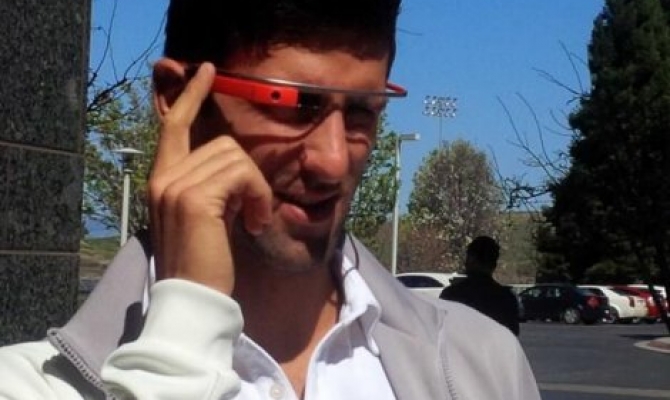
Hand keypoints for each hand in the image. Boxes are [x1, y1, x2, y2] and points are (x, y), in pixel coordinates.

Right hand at [148, 61, 272, 293]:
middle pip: (222, 142)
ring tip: (252, 220)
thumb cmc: (206, 261)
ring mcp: (175, 185)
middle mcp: (163, 177)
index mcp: (163, 179)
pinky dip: (258, 197)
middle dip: (248, 174)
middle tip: (253, 211)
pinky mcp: (196, 198)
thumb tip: (235, 163)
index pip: (173, 125)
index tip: (207, 70)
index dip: (191, 96)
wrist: (193, 299)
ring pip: (235, 157)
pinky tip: (254, 223)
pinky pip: (242, 175)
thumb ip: (211, 185)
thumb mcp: (205, 215)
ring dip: (256, 189)